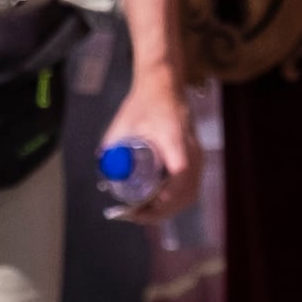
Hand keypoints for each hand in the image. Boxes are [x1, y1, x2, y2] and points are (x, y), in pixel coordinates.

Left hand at [97, 62, 200, 222]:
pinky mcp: (196, 158)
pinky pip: (191, 187)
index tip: (143, 206)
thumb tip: (104, 175)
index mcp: (174, 137)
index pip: (180, 170)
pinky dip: (176, 201)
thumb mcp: (123, 123)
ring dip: (169, 209)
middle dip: (161, 211)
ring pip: (190, 193)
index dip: (166, 194)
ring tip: (143, 212)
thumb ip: (113, 147)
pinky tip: (157, 203)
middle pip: (186, 191)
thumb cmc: (144, 103)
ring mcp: (197, 154)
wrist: (165, 85)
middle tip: (135, 215)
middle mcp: (191, 148)